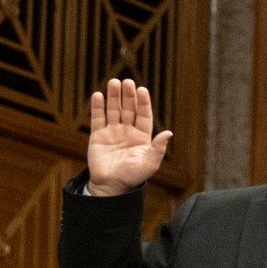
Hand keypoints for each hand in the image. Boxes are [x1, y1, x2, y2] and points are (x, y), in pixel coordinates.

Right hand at [85, 79, 171, 196]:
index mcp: (142, 137)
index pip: (143, 115)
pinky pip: (97, 118)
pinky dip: (97, 107)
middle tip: (127, 81)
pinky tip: (98, 95)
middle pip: (128, 109)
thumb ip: (158, 148)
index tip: (142, 90)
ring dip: (113, 96)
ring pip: (114, 110)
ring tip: (114, 82)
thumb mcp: (150, 163)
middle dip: (128, 96)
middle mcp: (128, 131)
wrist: (112, 186)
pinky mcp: (97, 136)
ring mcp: (112, 132)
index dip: (143, 103)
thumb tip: (169, 132)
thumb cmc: (133, 176)